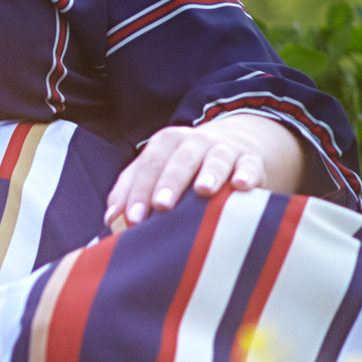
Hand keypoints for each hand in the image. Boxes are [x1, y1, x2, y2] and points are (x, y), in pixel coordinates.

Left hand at [104, 113, 303, 231]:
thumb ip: (129, 191)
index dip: (139, 192)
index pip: (148, 166)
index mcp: (165, 144)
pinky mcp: (250, 160)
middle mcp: (194, 142)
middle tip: (161, 205)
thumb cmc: (180, 169)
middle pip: (179, 160)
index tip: (131, 219)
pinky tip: (241, 186)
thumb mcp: (153, 171)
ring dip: (209, 174)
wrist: (230, 145)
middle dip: (169, 183)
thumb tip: (111, 219)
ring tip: (203, 190)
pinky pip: (249, 166)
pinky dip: (246, 174)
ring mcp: (223, 150)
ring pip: (215, 159)